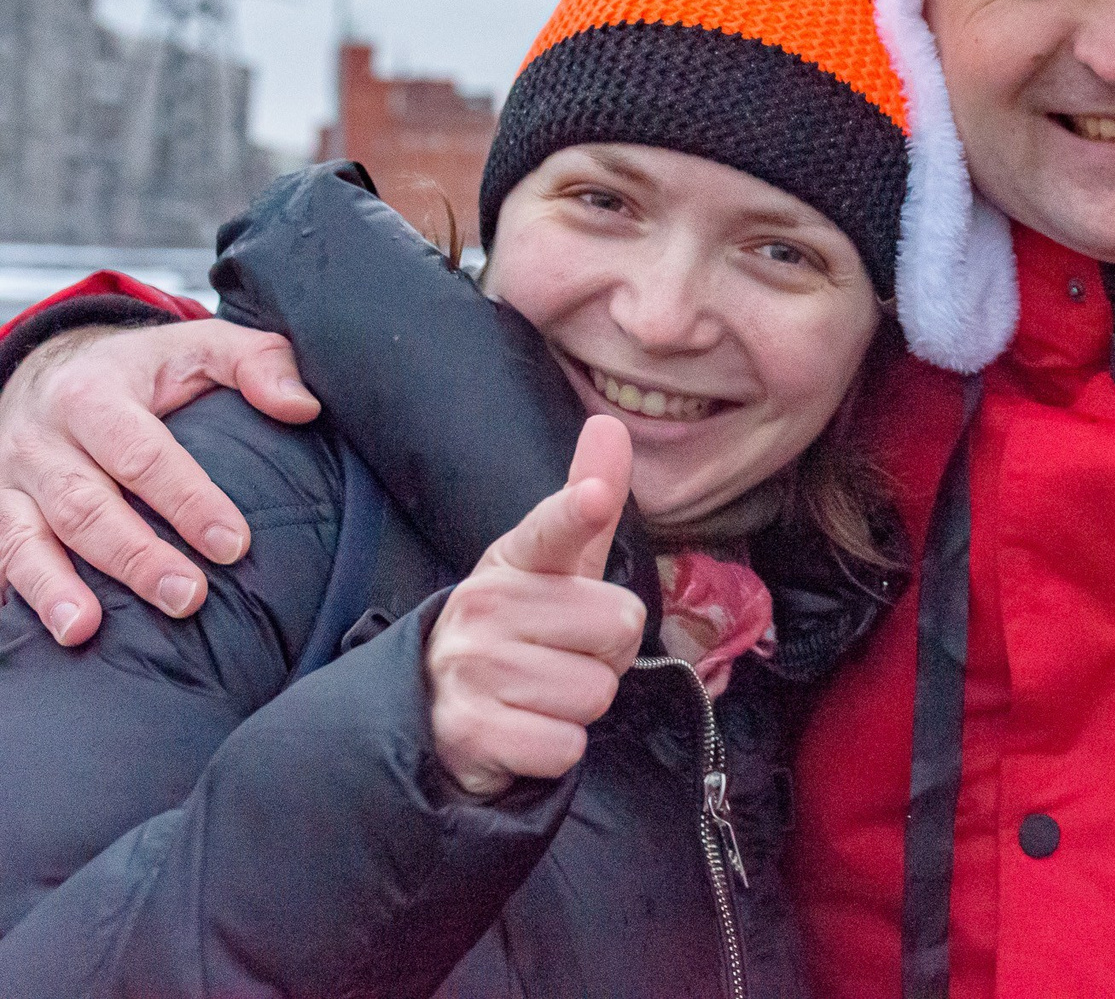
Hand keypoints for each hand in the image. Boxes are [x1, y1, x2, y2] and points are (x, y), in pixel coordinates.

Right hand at [0, 320, 316, 643]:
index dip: (188, 501)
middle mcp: (41, 440)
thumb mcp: (200, 346)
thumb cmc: (142, 369)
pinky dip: (16, 593)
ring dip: (55, 587)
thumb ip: (258, 363)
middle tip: (188, 597)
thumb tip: (303, 406)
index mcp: (93, 395)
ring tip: (85, 630)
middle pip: (84, 505)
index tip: (233, 544)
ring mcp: (9, 481)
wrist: (50, 368)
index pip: (142, 454)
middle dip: (135, 557)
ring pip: (25, 538)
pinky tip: (45, 632)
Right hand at [426, 415, 645, 798]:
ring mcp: (472, 669)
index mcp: (511, 560)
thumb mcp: (550, 567)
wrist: (436, 714)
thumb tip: (608, 423)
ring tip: (538, 694)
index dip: (577, 513)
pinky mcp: (472, 732)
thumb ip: (586, 502)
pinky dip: (558, 748)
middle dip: (607, 654)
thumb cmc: (520, 630)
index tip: (594, 499)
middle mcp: (484, 606)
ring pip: (597, 691)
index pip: (551, 531)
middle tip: (561, 656)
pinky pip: (568, 744)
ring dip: (581, 704)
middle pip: (620, 627)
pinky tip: (522, 731)